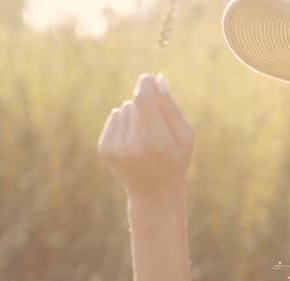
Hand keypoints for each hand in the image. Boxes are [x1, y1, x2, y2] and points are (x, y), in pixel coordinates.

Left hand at [97, 73, 194, 203]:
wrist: (154, 193)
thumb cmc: (176, 160)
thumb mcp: (185, 136)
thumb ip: (171, 107)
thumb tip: (157, 79)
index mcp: (156, 141)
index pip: (143, 98)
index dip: (146, 84)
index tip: (150, 79)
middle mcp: (132, 144)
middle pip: (134, 102)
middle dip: (146, 104)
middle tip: (157, 124)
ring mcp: (115, 148)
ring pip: (123, 108)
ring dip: (135, 115)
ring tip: (145, 137)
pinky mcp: (104, 149)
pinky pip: (114, 117)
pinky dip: (124, 123)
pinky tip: (134, 141)